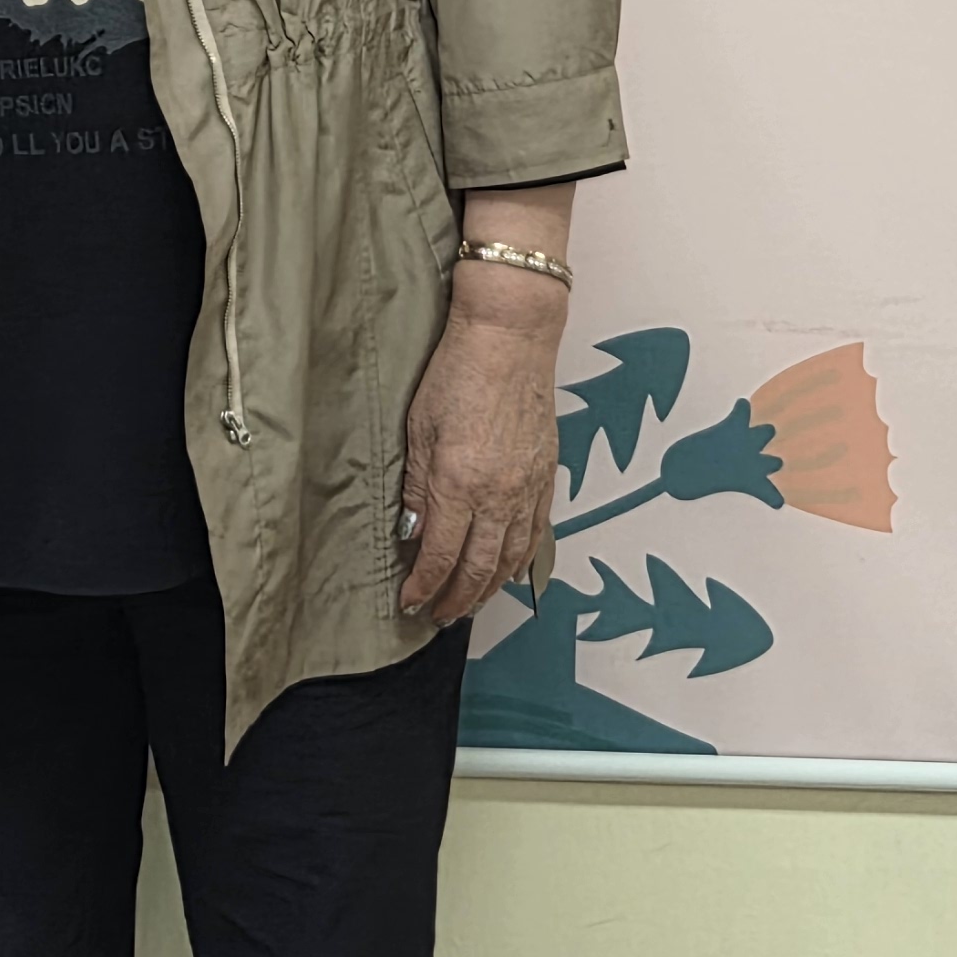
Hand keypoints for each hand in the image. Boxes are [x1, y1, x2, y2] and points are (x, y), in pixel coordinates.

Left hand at [397, 277, 565, 624]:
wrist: (510, 339)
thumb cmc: (458, 372)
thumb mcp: (419, 428)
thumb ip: (416, 486)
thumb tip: (412, 530)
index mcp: (458, 485)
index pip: (439, 556)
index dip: (423, 588)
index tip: (410, 604)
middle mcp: (498, 496)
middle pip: (477, 569)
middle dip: (456, 600)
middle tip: (438, 617)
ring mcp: (527, 489)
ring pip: (510, 559)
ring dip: (488, 589)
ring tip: (469, 605)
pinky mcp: (546, 477)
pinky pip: (536, 534)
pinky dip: (522, 561)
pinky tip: (510, 573)